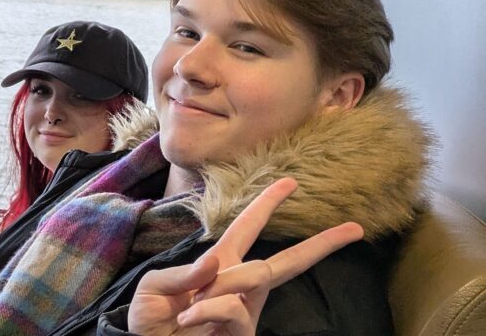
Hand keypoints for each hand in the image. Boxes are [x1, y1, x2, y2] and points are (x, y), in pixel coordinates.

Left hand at [126, 177, 363, 334]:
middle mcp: (238, 288)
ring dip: (220, 284)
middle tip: (353, 228)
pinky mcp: (243, 333)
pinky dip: (206, 309)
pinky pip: (233, 307)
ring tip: (189, 307)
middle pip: (285, 261)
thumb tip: (217, 261)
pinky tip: (187, 319)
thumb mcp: (154, 287)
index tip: (290, 182)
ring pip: (256, 275)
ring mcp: (245, 313)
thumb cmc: (149, 322)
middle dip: (320, 244)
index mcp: (217, 267)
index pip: (245, 229)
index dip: (265, 205)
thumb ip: (182, 273)